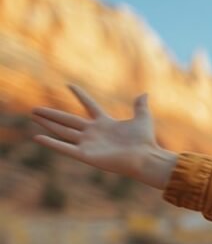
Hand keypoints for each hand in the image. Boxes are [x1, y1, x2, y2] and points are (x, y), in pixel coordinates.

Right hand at [30, 84, 176, 189]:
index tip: (70, 85)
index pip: (89, 106)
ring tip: (33, 116)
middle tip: (35, 109)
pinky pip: (65, 148)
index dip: (81, 96)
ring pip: (63, 131)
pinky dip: (51, 143)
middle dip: (52, 115)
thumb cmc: (145, 141)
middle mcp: (94, 133)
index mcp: (105, 123)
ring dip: (48, 124)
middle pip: (68, 120)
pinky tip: (37, 137)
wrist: (145, 157)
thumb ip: (140, 106)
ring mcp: (88, 144)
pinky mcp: (86, 155)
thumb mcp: (142, 118)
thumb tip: (144, 94)